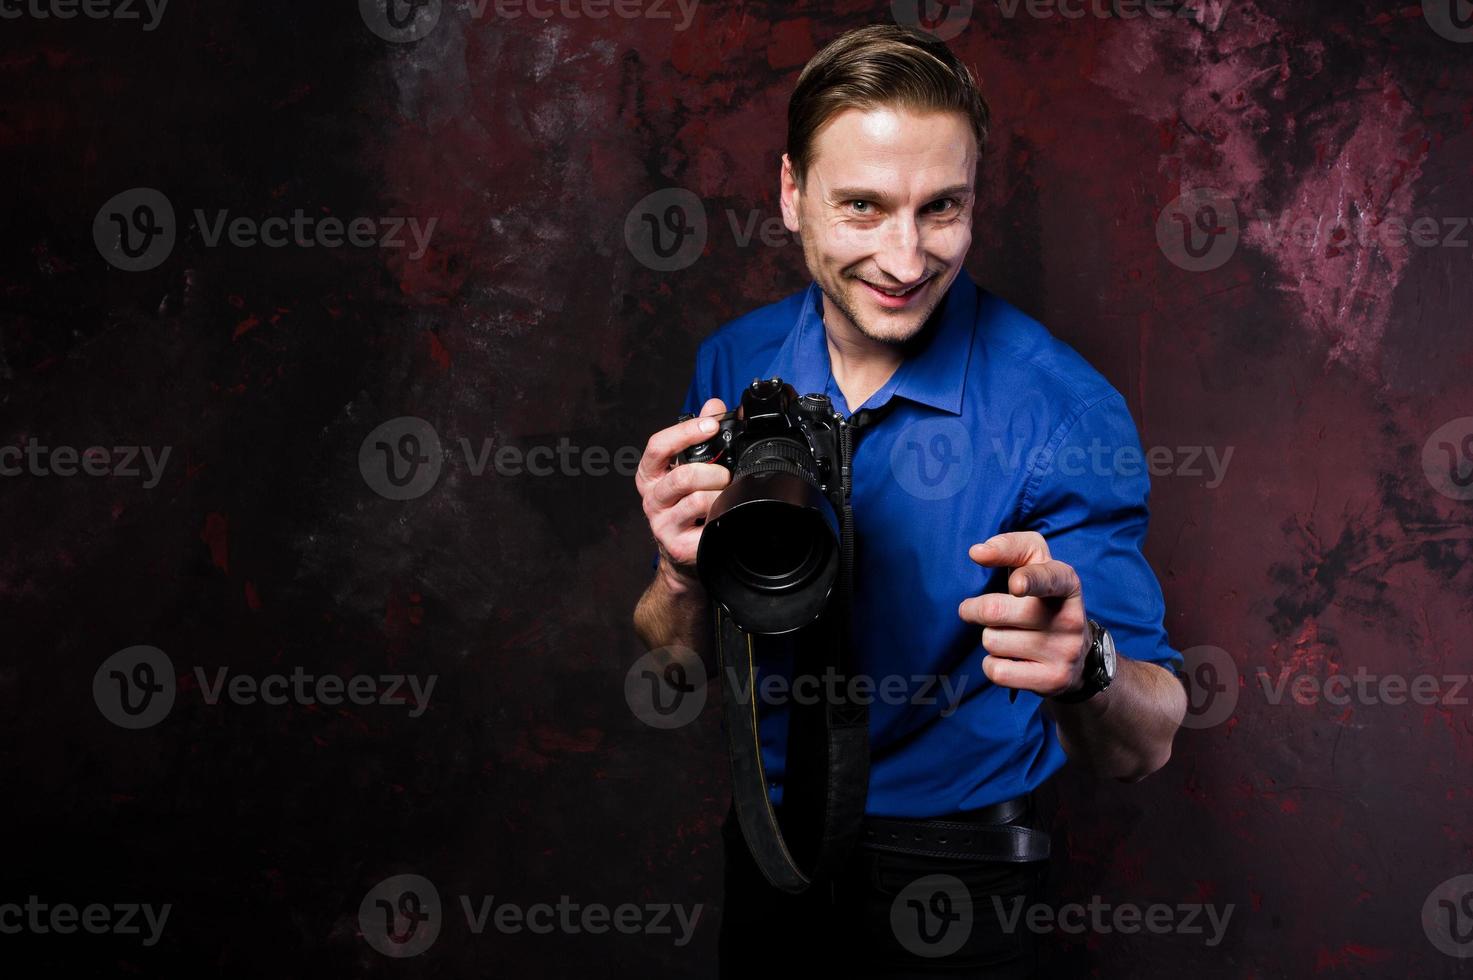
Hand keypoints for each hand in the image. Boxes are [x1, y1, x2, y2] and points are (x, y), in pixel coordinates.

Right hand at [634, 398, 730, 589]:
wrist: (683, 552)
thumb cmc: (687, 504)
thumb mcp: (689, 467)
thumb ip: (701, 436)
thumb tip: (714, 405)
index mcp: (651, 474)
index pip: (658, 447)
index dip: (685, 433)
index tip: (711, 425)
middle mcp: (652, 498)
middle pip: (681, 477)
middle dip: (712, 472)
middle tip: (726, 475)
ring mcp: (662, 524)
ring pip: (696, 501)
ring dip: (720, 495)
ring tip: (727, 496)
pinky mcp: (678, 546)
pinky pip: (707, 528)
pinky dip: (722, 518)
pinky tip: (724, 516)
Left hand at [957, 531, 1090, 698]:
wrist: (1079, 655)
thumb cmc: (1043, 600)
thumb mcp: (1037, 566)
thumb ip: (1011, 548)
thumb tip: (977, 552)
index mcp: (1067, 583)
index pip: (1048, 577)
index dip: (1030, 580)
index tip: (1015, 584)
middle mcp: (1070, 617)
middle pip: (996, 610)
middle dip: (976, 609)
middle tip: (978, 610)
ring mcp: (1064, 651)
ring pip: (992, 640)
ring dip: (989, 637)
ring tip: (1010, 636)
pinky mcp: (1053, 679)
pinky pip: (997, 670)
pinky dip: (993, 664)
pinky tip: (1011, 658)